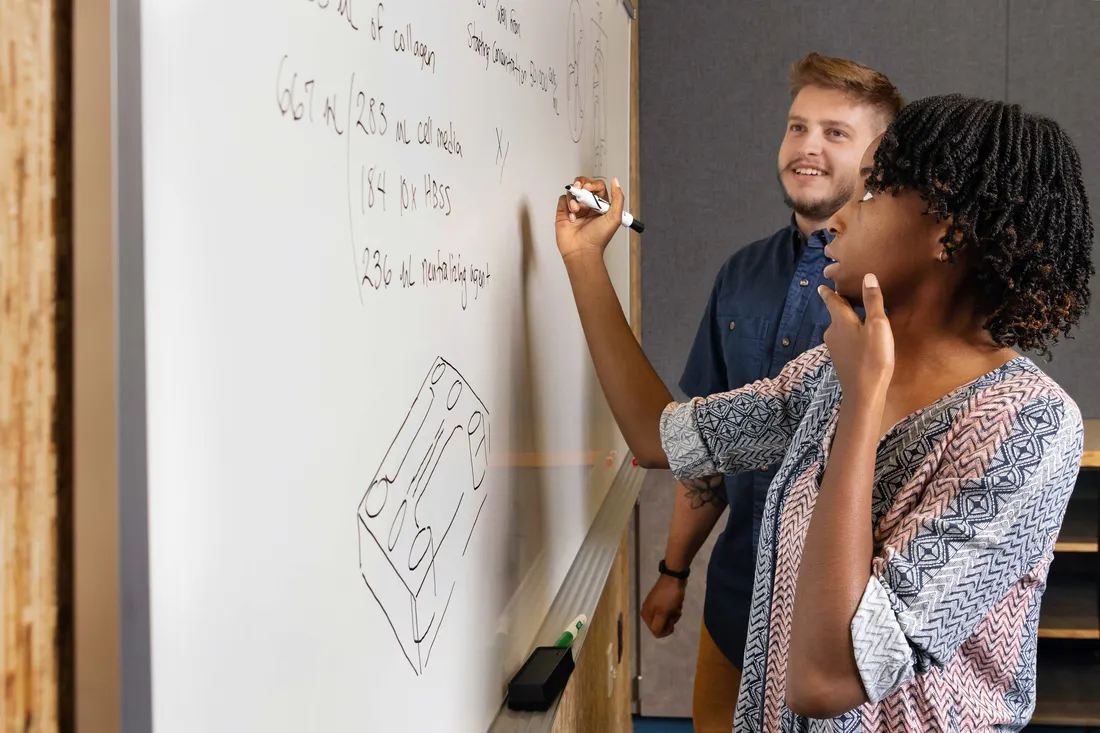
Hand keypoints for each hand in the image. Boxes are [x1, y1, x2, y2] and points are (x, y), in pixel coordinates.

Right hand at [555, 176, 623, 261]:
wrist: (582, 251)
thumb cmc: (598, 239)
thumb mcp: (614, 218)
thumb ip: (618, 198)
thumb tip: (616, 182)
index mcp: (601, 205)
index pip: (597, 186)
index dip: (593, 184)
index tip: (590, 189)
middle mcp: (588, 205)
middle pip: (583, 184)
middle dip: (580, 184)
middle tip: (580, 190)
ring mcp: (575, 208)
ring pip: (572, 191)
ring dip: (573, 198)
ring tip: (576, 210)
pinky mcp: (564, 213)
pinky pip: (562, 199)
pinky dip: (566, 205)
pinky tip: (571, 217)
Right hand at [640, 573, 686, 637]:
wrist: (674, 577)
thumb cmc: (668, 596)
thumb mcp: (663, 613)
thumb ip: (658, 627)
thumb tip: (657, 634)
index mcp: (646, 615)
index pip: (656, 632)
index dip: (666, 629)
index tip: (672, 622)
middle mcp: (649, 611)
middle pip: (662, 625)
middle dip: (670, 620)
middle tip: (674, 612)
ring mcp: (656, 606)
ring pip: (667, 619)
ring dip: (674, 615)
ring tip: (676, 606)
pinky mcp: (663, 601)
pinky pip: (669, 611)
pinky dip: (675, 609)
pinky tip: (677, 602)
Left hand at [818, 273, 893, 399]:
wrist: (863, 393)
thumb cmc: (873, 357)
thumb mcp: (878, 326)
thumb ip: (873, 301)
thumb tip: (868, 276)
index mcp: (840, 320)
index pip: (832, 300)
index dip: (828, 292)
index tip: (822, 286)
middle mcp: (832, 331)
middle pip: (836, 313)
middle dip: (841, 304)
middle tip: (848, 295)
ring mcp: (834, 347)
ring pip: (840, 327)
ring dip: (847, 320)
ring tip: (858, 314)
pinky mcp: (840, 359)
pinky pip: (844, 339)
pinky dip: (850, 333)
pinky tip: (860, 337)